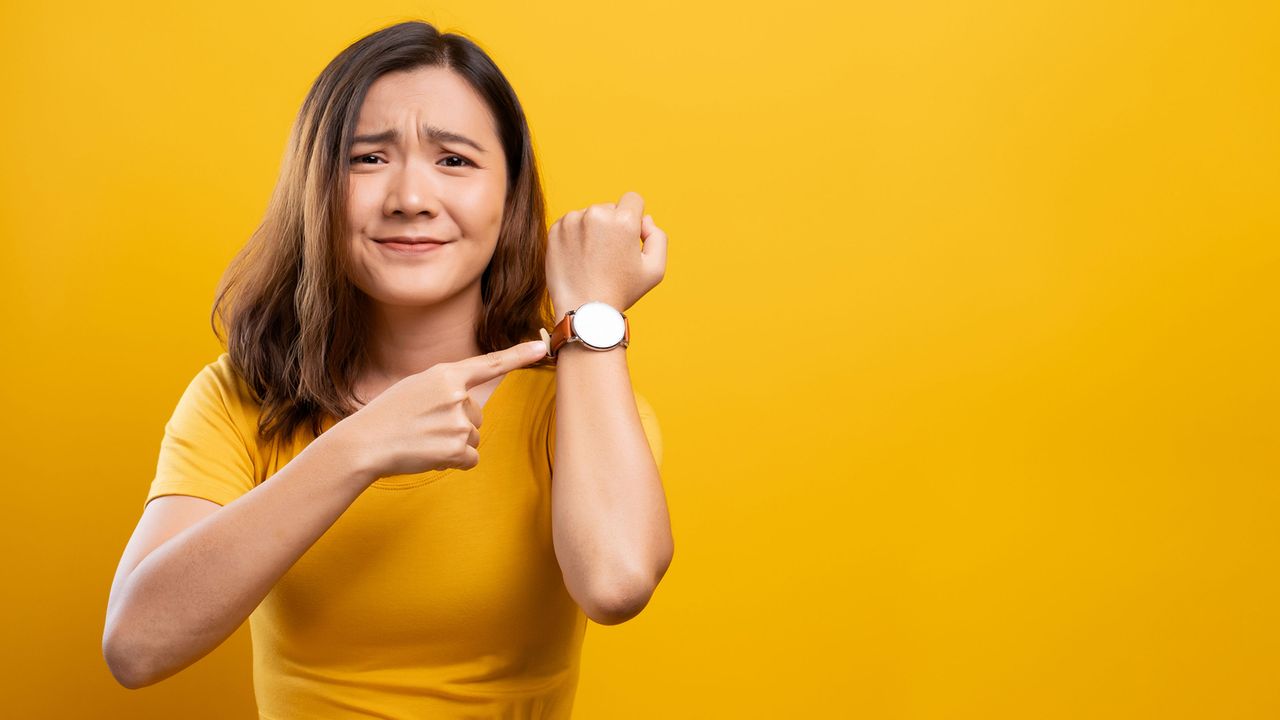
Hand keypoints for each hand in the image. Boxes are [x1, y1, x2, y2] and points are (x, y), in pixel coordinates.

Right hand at [336, 339, 548, 479]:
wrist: (364, 444)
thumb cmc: (388, 415)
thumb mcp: (416, 387)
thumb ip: (447, 388)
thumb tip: (470, 405)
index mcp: (445, 375)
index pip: (489, 363)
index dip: (518, 355)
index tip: (540, 345)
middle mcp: (456, 395)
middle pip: (477, 415)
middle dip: (457, 425)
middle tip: (424, 427)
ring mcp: (457, 423)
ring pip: (473, 438)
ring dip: (453, 444)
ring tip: (423, 440)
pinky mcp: (456, 449)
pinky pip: (471, 459)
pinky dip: (454, 461)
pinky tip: (429, 455)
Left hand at [546, 190, 667, 316]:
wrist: (583, 310)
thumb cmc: (621, 291)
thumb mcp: (655, 269)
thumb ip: (658, 236)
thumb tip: (644, 219)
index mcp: (623, 220)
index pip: (633, 199)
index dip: (634, 220)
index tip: (628, 240)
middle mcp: (596, 214)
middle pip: (610, 208)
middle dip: (612, 226)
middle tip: (609, 257)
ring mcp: (572, 221)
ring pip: (589, 216)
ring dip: (592, 231)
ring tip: (592, 260)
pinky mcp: (555, 230)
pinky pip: (570, 224)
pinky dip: (575, 236)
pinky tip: (578, 258)